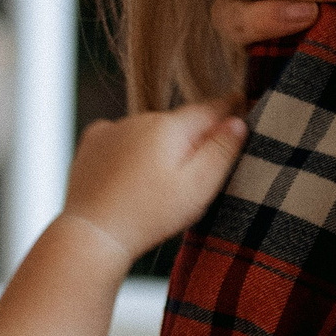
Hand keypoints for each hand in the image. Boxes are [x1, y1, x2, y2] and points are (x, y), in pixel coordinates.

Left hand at [59, 98, 249, 263]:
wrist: (93, 233)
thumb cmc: (150, 215)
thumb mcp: (198, 187)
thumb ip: (221, 152)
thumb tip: (238, 122)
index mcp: (170, 126)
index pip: (211, 108)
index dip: (230, 107)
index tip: (242, 102)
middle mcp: (140, 117)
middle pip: (178, 123)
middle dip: (190, 139)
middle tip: (196, 170)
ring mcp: (112, 128)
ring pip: (149, 131)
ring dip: (158, 146)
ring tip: (157, 182)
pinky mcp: (92, 142)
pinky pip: (120, 137)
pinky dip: (129, 150)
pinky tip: (130, 174)